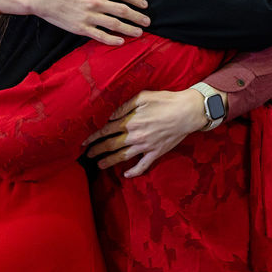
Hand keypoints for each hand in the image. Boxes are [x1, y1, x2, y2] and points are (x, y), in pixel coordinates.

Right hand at [0, 0, 149, 45]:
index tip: (144, 5)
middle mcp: (95, 2)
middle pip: (123, 10)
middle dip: (138, 16)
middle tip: (148, 21)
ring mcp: (88, 16)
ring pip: (115, 25)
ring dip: (130, 29)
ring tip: (139, 33)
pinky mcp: (80, 28)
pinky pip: (100, 36)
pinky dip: (112, 40)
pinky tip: (120, 42)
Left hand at [82, 88, 207, 176]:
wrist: (187, 112)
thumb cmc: (165, 101)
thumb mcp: (143, 96)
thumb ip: (125, 106)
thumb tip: (111, 117)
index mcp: (130, 121)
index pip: (106, 131)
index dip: (93, 137)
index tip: (84, 142)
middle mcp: (135, 136)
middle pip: (111, 146)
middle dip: (97, 150)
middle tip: (88, 154)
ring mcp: (145, 146)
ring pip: (122, 157)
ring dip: (109, 162)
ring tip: (99, 165)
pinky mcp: (156, 153)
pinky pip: (143, 165)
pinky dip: (134, 171)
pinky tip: (126, 174)